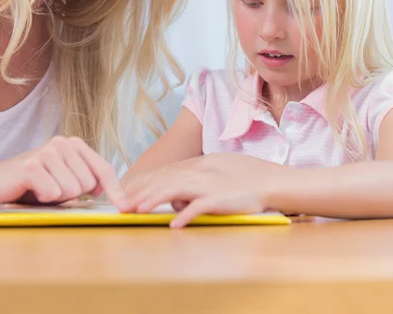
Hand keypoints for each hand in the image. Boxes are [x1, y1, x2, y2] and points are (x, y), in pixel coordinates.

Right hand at [0, 136, 127, 208]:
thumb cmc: (35, 183)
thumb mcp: (66, 179)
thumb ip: (90, 181)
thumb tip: (120, 198)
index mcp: (75, 144)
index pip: (103, 169)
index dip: (116, 190)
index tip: (127, 208)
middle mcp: (63, 143)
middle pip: (88, 184)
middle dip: (73, 195)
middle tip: (52, 188)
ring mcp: (47, 151)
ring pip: (72, 190)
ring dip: (57, 197)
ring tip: (42, 188)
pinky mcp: (31, 165)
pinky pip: (53, 192)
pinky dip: (44, 198)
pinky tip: (32, 190)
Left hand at [125, 152, 280, 226]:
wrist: (269, 179)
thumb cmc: (243, 176)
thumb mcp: (215, 171)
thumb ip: (194, 181)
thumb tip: (176, 199)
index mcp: (197, 167)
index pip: (163, 175)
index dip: (143, 184)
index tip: (125, 194)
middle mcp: (199, 173)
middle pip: (164, 182)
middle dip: (141, 194)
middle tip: (122, 206)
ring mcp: (209, 185)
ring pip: (175, 191)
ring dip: (155, 200)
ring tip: (139, 210)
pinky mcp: (220, 199)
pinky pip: (200, 207)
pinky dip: (186, 215)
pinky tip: (174, 225)